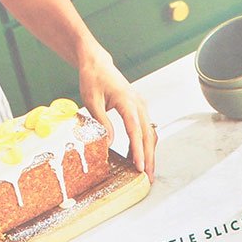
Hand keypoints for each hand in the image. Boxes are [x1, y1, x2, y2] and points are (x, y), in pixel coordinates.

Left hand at [78, 47, 154, 177]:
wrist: (97, 64)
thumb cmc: (93, 79)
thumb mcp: (92, 101)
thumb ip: (102, 122)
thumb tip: (108, 144)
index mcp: (127, 102)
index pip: (135, 131)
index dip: (138, 151)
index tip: (139, 166)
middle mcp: (138, 104)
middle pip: (148, 135)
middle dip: (149, 158)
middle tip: (148, 177)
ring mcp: (140, 106)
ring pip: (150, 133)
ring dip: (149, 153)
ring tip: (145, 171)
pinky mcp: (138, 109)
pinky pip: (145, 129)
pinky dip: (144, 144)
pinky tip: (137, 157)